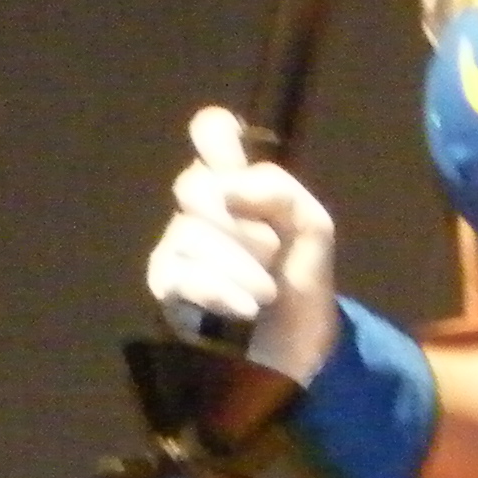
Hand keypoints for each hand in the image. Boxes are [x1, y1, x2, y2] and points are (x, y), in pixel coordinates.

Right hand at [144, 105, 339, 381]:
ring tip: (267, 292)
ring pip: (191, 234)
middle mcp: (199, 206)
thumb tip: (227, 186)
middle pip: (193, 185)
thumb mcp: (310, 227)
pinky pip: (183, 274)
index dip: (216, 136)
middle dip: (241, 224)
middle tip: (271, 250)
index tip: (232, 160)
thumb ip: (278, 191)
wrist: (300, 347)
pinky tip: (244, 308)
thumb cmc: (302, 279)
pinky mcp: (167, 285)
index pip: (210, 130)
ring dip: (242, 268)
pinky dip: (221, 291)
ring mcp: (177, 244)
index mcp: (236, 182)